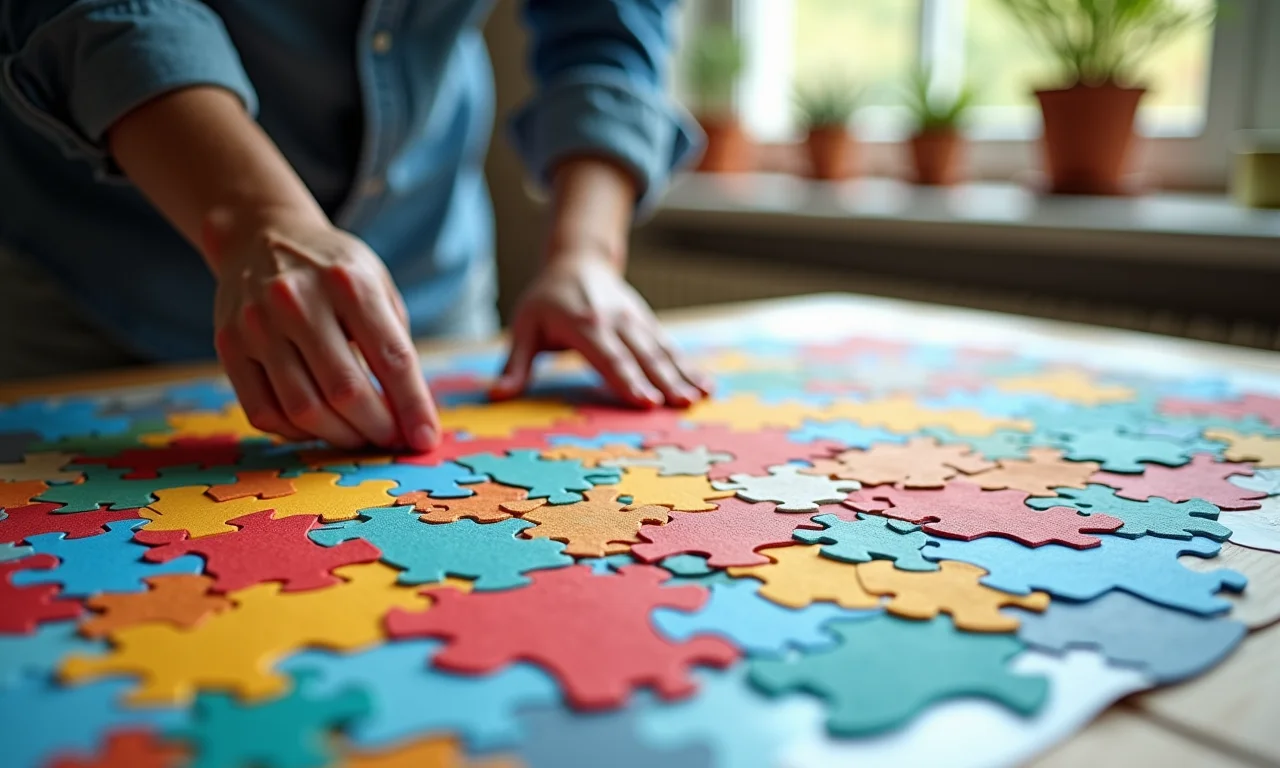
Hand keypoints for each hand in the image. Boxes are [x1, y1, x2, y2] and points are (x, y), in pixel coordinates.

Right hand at [205, 208, 439, 450]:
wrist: (260, 236)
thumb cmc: (333, 271)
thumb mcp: (377, 285)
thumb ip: (395, 345)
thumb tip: (413, 417)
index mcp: (349, 282)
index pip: (392, 359)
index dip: (412, 406)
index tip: (424, 439)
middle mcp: (298, 300)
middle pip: (345, 390)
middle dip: (376, 428)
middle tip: (390, 440)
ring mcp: (257, 324)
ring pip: (303, 409)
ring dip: (339, 436)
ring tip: (358, 436)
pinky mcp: (228, 345)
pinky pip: (263, 411)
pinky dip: (296, 432)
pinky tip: (316, 426)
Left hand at [490, 252, 711, 407]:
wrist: (578, 259)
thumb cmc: (546, 300)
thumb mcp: (524, 327)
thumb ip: (515, 364)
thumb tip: (497, 395)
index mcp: (584, 325)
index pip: (608, 357)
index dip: (627, 380)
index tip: (645, 402)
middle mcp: (616, 322)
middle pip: (642, 355)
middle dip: (664, 380)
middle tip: (682, 404)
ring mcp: (636, 321)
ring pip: (662, 351)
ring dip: (683, 374)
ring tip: (701, 396)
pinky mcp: (647, 323)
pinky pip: (670, 346)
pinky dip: (690, 365)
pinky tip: (707, 384)